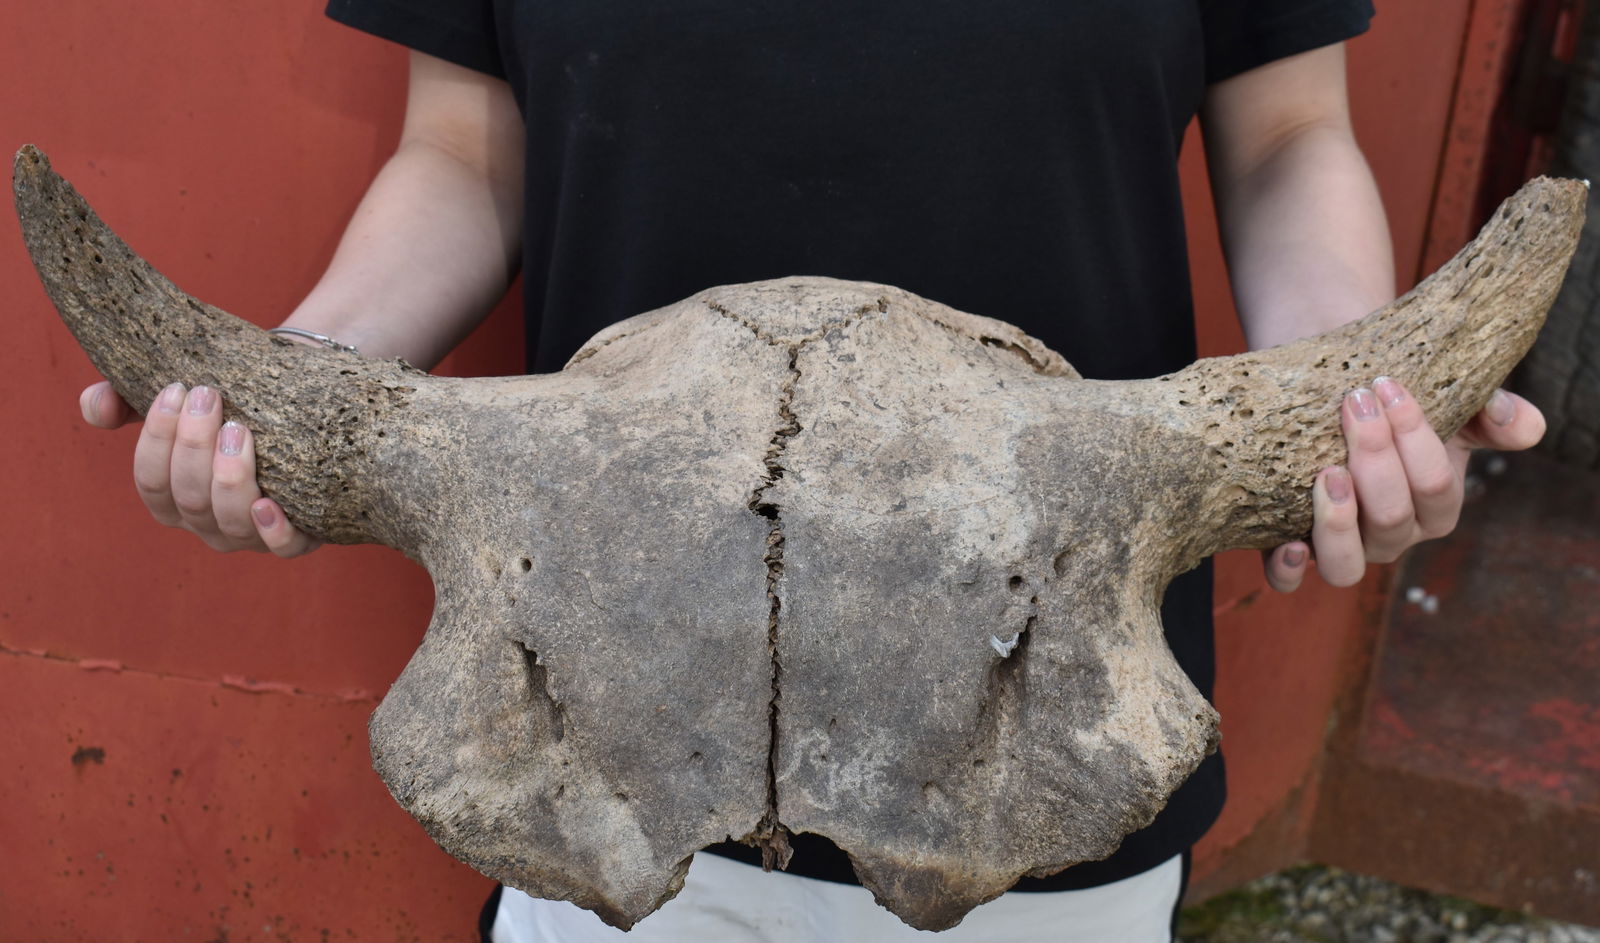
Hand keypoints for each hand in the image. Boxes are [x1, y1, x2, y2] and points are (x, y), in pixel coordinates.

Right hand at [79, 379, 319, 556]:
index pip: (151, 482)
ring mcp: (251, 533)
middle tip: (209, 396)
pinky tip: (268, 504)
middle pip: (189, 498)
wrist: (301, 411)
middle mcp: (208, 523)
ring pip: (230, 521)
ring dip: (229, 477)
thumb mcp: (178, 403)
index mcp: (174, 499)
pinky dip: (274, 531)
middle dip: (193, 445)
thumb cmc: (229, 411)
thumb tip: (93, 406)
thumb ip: (125, 400)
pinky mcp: (297, 535)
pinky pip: (285, 548)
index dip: (157, 438)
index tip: (176, 389)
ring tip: (239, 430)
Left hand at [1263, 377, 1544, 590]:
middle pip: (1392, 516)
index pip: (1434, 485)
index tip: (1386, 386)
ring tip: (1327, 474)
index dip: (1414, 436)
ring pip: (1347, 565)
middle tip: (1354, 403)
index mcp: (1434, 508)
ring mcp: (1344, 547)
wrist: (1336, 401)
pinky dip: (1288, 569)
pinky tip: (1286, 543)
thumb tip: (1521, 424)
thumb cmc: (1397, 408)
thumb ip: (1494, 413)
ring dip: (1339, 522)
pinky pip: (1289, 581)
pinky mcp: (1293, 547)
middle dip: (1374, 457)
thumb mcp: (1453, 405)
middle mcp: (1391, 536)